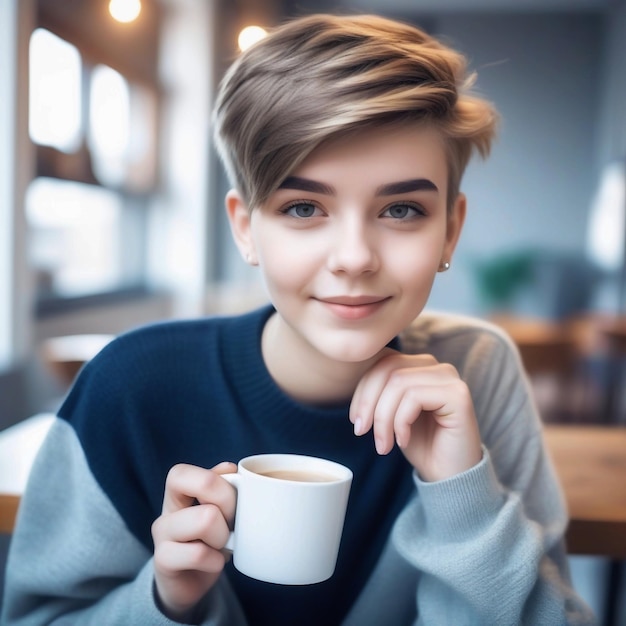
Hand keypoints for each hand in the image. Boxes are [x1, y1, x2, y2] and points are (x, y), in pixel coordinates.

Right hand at [151, 462, 236, 620]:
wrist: (189, 584)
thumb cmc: (208, 540)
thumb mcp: (218, 509)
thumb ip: (222, 485)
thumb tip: (229, 467)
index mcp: (179, 491)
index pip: (187, 470)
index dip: (220, 482)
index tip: (231, 502)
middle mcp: (167, 509)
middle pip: (207, 484)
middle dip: (230, 505)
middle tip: (230, 525)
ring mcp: (162, 535)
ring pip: (206, 518)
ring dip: (223, 536)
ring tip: (220, 545)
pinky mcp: (163, 561)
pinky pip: (199, 554)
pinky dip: (216, 561)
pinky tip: (214, 563)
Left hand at [350, 350, 481, 481]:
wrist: (448, 477)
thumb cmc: (420, 445)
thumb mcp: (392, 413)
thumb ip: (380, 390)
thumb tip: (352, 375)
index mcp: (421, 366)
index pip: (383, 362)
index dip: (363, 389)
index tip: (355, 420)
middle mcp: (437, 367)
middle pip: (388, 369)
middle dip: (368, 402)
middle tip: (361, 431)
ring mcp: (450, 378)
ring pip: (398, 382)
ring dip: (383, 417)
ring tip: (383, 444)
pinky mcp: (458, 395)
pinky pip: (414, 397)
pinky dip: (400, 422)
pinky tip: (403, 441)